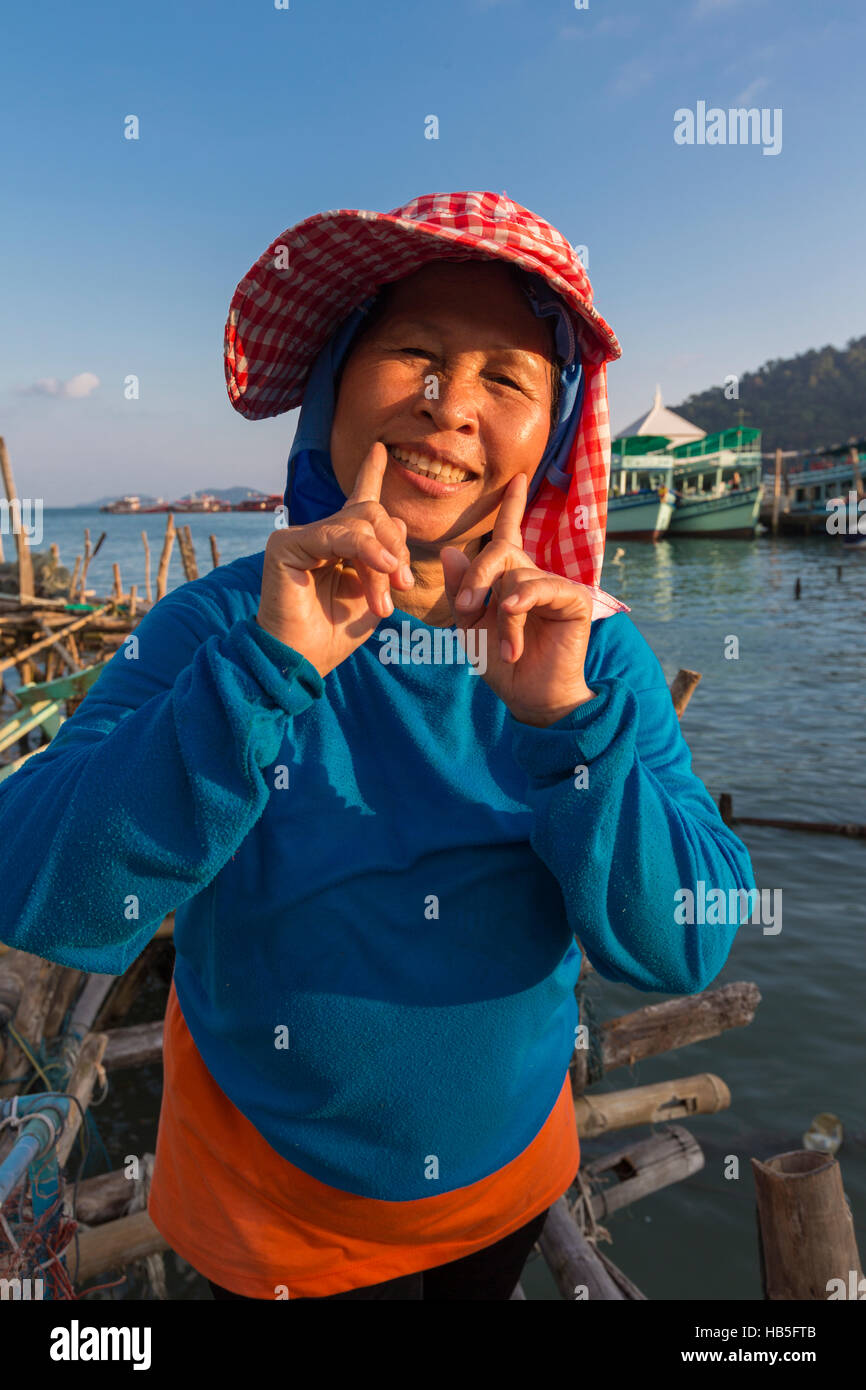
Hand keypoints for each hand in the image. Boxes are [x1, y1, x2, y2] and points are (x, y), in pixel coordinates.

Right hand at [256, 442, 413, 676]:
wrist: (303, 661)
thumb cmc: (336, 633)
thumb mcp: (376, 594)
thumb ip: (388, 560)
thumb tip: (400, 523)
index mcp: (341, 544)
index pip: (359, 501)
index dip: (370, 474)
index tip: (378, 450)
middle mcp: (320, 534)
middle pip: (373, 514)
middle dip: (396, 546)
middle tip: (404, 584)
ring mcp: (301, 536)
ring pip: (360, 524)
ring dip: (383, 561)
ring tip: (389, 595)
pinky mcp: (285, 544)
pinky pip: (336, 535)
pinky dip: (365, 550)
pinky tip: (384, 568)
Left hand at [441, 473, 594, 726]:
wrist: (530, 697)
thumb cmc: (501, 664)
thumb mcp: (470, 626)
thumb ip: (461, 590)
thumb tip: (451, 551)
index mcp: (510, 578)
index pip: (508, 534)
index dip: (512, 505)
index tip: (517, 477)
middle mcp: (534, 576)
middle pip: (501, 550)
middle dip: (477, 576)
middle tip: (465, 608)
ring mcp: (555, 586)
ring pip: (516, 577)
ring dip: (502, 614)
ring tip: (505, 647)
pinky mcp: (574, 599)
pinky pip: (541, 587)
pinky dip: (523, 603)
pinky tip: (514, 617)